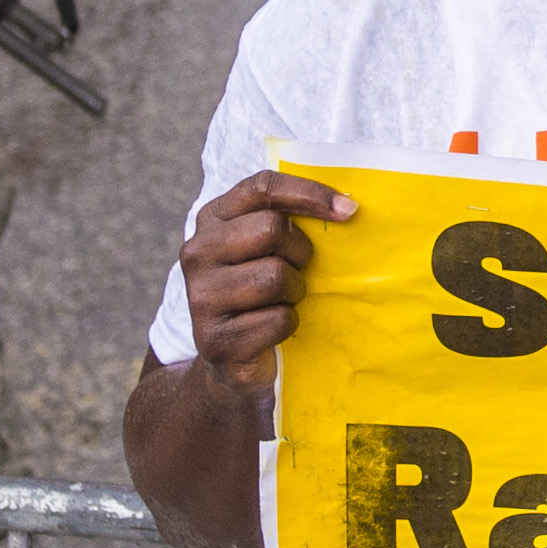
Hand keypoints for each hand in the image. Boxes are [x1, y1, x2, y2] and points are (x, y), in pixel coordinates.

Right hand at [182, 172, 355, 392]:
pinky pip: (278, 320)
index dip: (308, 193)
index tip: (348, 209)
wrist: (232, 360)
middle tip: (299, 270)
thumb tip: (348, 207)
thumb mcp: (266, 248)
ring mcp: (200, 296)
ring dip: (294, 292)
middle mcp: (197, 251)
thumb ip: (287, 220)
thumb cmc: (261, 292)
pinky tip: (272, 330)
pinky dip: (288, 325)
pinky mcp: (214, 338)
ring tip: (283, 301)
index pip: (262, 187)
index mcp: (212, 219)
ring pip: (275, 277)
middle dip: (300, 252)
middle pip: (271, 230)